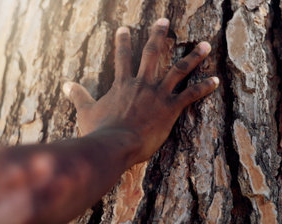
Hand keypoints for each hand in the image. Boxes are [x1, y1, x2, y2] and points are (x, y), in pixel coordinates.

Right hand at [63, 18, 218, 165]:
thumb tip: (65, 84)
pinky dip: (204, 87)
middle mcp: (142, 84)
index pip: (122, 56)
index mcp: (122, 84)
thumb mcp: (85, 112)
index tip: (124, 28)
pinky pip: (190, 94)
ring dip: (193, 56)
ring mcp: (158, 95)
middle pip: (152, 54)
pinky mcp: (170, 109)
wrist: (114, 145)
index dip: (122, 41)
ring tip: (204, 45)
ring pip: (178, 69)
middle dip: (158, 35)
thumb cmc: (99, 131)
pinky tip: (216, 80)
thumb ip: (78, 96)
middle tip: (164, 21)